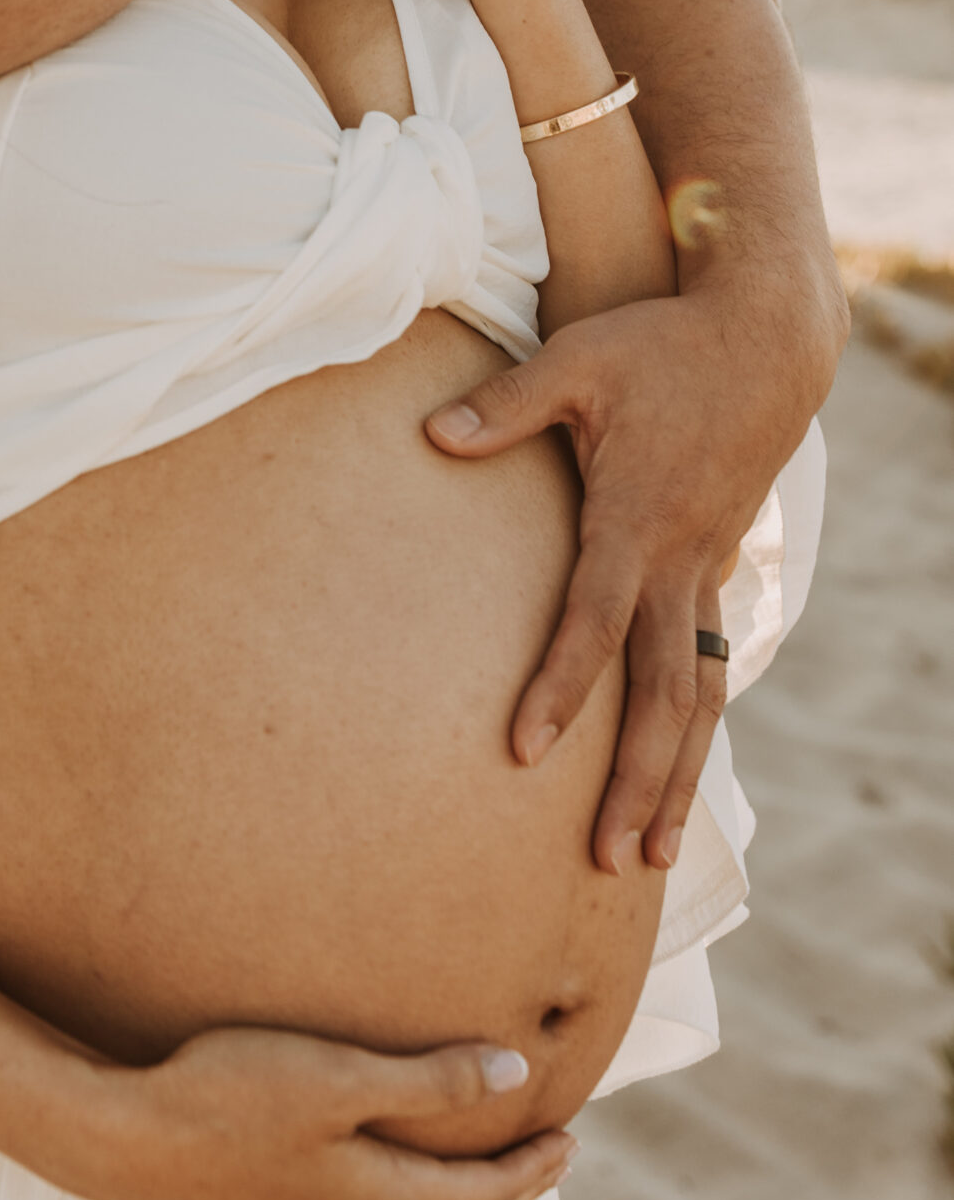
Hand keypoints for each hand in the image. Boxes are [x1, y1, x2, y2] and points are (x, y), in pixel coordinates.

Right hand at [79, 1028, 573, 1199]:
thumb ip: (426, 1078)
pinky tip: (378, 1166)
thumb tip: (514, 1075)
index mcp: (372, 1195)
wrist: (126, 1141)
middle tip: (545, 1157)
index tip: (569, 1137)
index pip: (477, 1196)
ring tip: (472, 1164)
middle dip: (504, 1190)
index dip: (530, 1170)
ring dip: (452, 1196)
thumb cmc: (231, 1097)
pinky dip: (399, 1192)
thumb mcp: (337, 1076)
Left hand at [425, 278, 825, 873]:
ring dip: (676, 775)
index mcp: (636, 518)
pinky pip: (708, 662)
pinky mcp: (717, 566)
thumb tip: (436, 435)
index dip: (559, 688)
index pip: (594, 622)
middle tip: (608, 857)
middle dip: (636, 778)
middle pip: (661, 692)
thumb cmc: (660, 347)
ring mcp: (707, 568)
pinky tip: (674, 772)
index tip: (522, 751)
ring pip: (697, 693)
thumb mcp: (579, 360)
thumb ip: (508, 405)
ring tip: (651, 852)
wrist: (765, 342)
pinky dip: (694, 724)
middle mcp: (680, 560)